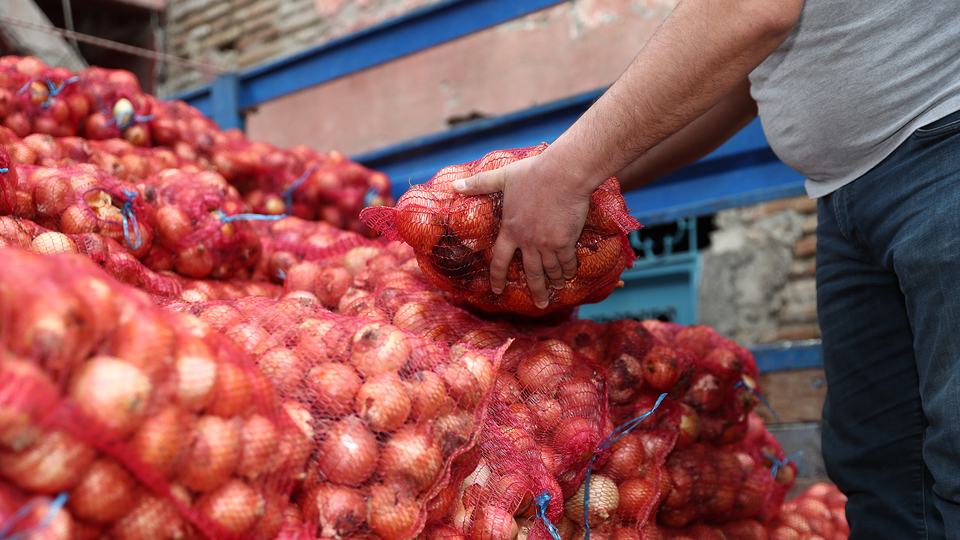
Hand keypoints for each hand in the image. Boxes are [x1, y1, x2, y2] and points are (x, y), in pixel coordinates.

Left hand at [453, 154, 592, 309]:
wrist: (564, 173)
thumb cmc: (534, 172)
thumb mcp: (502, 176)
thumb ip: (479, 183)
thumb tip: (455, 185)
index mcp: (510, 230)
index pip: (499, 261)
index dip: (497, 278)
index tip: (497, 290)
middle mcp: (528, 242)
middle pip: (530, 274)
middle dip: (536, 292)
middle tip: (540, 305)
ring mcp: (547, 244)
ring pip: (550, 271)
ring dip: (554, 282)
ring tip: (557, 288)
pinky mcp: (565, 241)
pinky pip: (567, 262)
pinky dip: (569, 270)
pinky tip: (571, 275)